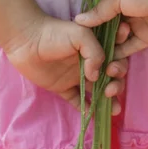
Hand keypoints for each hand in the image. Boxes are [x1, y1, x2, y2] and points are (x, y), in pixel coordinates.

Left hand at [3, 11, 130, 112]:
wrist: (26, 40)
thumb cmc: (55, 33)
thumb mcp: (80, 34)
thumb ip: (95, 52)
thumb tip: (96, 76)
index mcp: (96, 48)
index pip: (116, 58)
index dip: (120, 65)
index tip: (114, 69)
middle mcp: (89, 63)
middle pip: (111, 77)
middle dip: (117, 85)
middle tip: (110, 89)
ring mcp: (76, 77)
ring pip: (98, 91)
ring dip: (108, 101)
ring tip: (114, 110)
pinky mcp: (63, 88)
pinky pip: (78, 101)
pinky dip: (87, 109)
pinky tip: (93, 116)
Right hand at [75, 0, 147, 58]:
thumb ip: (100, 12)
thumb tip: (78, 20)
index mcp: (116, 3)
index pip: (99, 19)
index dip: (89, 32)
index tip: (76, 44)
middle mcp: (124, 16)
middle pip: (107, 33)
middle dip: (98, 45)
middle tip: (87, 58)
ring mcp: (135, 28)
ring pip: (118, 44)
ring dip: (109, 53)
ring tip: (98, 63)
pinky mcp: (146, 39)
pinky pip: (131, 49)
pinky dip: (121, 57)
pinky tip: (109, 64)